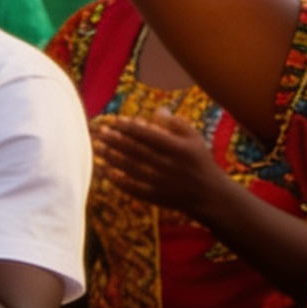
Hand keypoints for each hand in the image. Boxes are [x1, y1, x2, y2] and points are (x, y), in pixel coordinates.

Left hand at [90, 112, 227, 218]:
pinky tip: (107, 172)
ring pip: (130, 168)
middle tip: (99, 132)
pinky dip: (118, 180)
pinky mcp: (154, 197)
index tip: (114, 121)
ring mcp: (159, 182)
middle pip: (135, 150)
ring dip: (112, 157)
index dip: (129, 127)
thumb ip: (177, 124)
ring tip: (98, 148)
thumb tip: (157, 111)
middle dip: (115, 140)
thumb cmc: (201, 161)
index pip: (147, 134)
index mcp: (177, 147)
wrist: (208, 194)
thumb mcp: (195, 138)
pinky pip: (132, 187)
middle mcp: (166, 164)